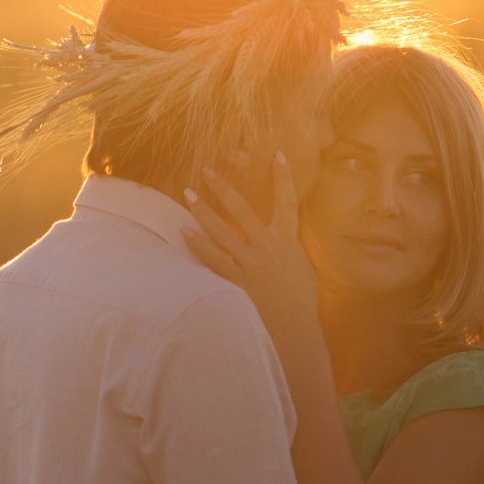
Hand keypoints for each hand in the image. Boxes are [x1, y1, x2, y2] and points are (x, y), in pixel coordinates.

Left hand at [181, 153, 321, 342]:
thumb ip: (287, 244)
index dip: (284, 177)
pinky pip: (213, 259)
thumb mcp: (299, 265)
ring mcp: (251, 263)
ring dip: (203, 211)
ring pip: (222, 230)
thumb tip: (281, 231)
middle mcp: (268, 246)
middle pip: (242, 209)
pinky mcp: (237, 280)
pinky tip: (184, 232)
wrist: (295, 329)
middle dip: (223, 188)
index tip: (278, 153)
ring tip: (188, 194)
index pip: (288, 201)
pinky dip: (199, 244)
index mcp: (288, 240)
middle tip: (207, 170)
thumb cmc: (299, 299)